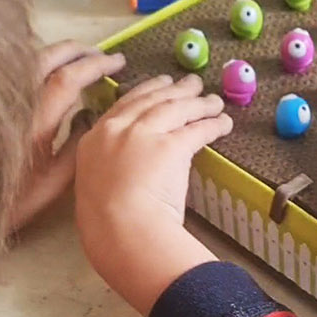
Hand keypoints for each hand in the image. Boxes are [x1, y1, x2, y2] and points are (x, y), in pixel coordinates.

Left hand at [8, 41, 126, 230]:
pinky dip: (38, 63)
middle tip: (100, 54)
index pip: (68, 79)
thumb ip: (79, 144)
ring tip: (79, 58)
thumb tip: (91, 112)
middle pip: (46, 57)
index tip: (118, 62)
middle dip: (77, 49)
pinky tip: (49, 71)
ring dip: (57, 53)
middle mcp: (14, 103)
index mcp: (35, 123)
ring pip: (28, 60)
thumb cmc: (15, 199)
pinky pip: (16, 71)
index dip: (96, 65)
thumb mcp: (57, 181)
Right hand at [73, 73, 233, 314]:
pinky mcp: (170, 146)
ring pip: (175, 108)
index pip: (122, 106)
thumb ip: (109, 172)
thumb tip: (126, 176)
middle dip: (174, 90)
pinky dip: (213, 124)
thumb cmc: (105, 227)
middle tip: (190, 84)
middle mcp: (115, 130)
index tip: (158, 86)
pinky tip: (223, 123)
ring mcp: (142, 135)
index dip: (145, 93)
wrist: (118, 232)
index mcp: (92, 141)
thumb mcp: (94, 189)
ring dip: (198, 102)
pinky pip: (197, 129)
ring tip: (213, 100)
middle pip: (151, 100)